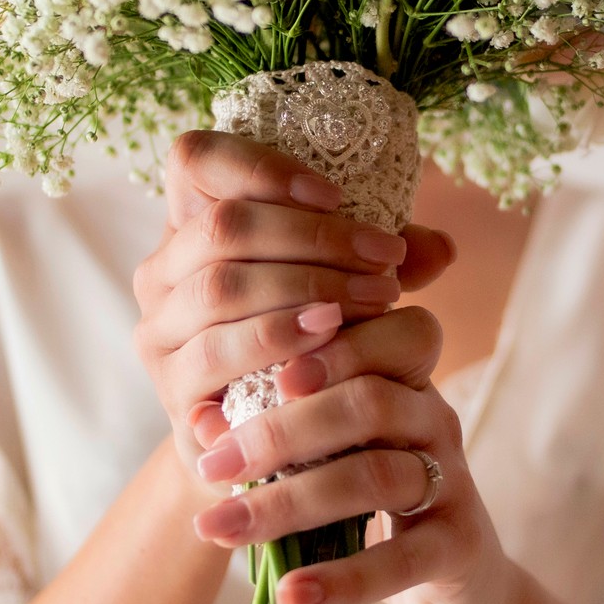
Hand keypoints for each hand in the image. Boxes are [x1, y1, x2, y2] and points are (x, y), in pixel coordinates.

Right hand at [131, 130, 453, 494]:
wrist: (274, 445)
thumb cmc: (312, 345)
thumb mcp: (344, 287)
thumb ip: (379, 262)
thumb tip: (443, 249)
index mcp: (193, 224)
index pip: (196, 159)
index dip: (261, 165)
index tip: (336, 194)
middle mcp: (162, 270)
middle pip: (224, 224)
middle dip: (316, 237)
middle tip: (386, 259)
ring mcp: (159, 329)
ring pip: (220, 285)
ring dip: (306, 287)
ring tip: (376, 298)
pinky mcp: (170, 386)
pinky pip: (214, 354)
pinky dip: (276, 340)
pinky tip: (327, 338)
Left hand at [190, 296, 520, 603]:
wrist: (455, 577)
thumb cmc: (369, 499)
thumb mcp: (325, 454)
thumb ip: (275, 427)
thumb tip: (200, 422)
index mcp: (401, 377)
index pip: (378, 334)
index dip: (324, 349)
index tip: (256, 371)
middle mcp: (432, 416)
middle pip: (367, 402)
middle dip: (281, 431)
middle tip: (213, 464)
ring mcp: (453, 479)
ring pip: (376, 476)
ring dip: (289, 503)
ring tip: (221, 531)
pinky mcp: (459, 546)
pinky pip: (403, 559)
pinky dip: (343, 579)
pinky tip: (290, 596)